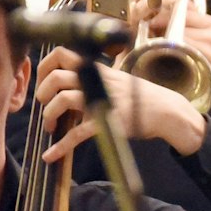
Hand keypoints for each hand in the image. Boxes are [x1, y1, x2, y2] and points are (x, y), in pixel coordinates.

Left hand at [33, 46, 207, 162]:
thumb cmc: (141, 98)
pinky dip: (60, 146)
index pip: (60, 54)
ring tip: (50, 127)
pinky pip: (76, 134)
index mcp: (97, 69)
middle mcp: (96, 81)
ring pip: (62, 100)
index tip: (43, 83)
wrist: (167, 111)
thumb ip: (92, 79)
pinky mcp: (106, 122)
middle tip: (46, 106)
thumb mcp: (115, 80)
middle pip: (56, 77)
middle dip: (43, 94)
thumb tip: (67, 86)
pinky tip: (51, 155)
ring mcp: (101, 100)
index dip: (44, 67)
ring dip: (48, 116)